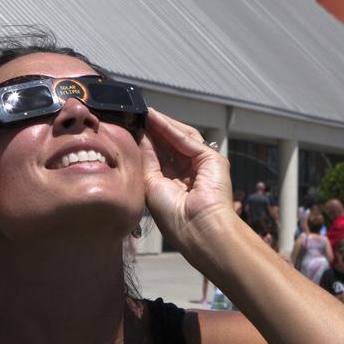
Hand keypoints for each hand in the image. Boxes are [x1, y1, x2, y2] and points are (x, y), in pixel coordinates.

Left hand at [140, 109, 235, 254]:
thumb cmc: (174, 217)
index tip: (131, 129)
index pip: (160, 157)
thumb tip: (141, 136)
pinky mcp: (212, 159)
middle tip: (136, 117)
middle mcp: (190, 174)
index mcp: (176, 185)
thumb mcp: (151, 184)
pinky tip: (155, 119)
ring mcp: (202, 165)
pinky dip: (170, 129)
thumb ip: (147, 158)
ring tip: (144, 114)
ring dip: (162, 126)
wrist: (198, 229)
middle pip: (170, 146)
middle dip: (154, 131)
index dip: (147, 143)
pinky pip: (187, 140)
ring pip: (180, 139)